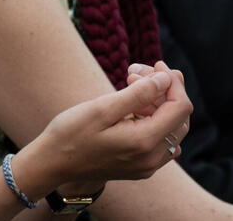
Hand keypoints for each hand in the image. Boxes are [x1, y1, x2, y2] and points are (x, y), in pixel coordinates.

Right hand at [11, 66, 193, 197]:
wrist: (51, 163)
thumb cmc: (71, 133)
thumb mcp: (102, 108)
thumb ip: (138, 94)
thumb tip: (165, 79)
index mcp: (144, 142)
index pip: (180, 108)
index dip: (173, 82)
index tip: (156, 64)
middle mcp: (152, 158)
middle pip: (180, 118)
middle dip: (165, 90)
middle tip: (136, 72)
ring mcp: (147, 166)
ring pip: (172, 129)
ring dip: (159, 103)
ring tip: (130, 85)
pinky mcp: (140, 167)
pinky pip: (161, 141)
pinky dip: (154, 119)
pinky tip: (132, 108)